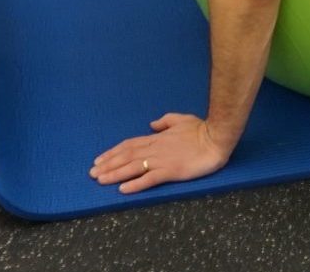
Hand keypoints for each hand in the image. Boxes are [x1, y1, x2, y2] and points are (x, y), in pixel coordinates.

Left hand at [91, 113, 232, 193]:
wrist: (217, 137)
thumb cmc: (201, 129)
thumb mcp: (181, 119)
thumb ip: (165, 121)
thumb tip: (152, 124)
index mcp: (157, 138)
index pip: (129, 145)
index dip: (113, 153)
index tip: (99, 160)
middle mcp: (155, 149)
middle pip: (126, 156)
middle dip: (108, 165)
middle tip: (92, 173)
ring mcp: (162, 161)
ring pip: (133, 167)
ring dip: (115, 174)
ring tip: (100, 180)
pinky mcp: (171, 171)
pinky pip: (150, 179)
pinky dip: (135, 184)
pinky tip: (123, 189)